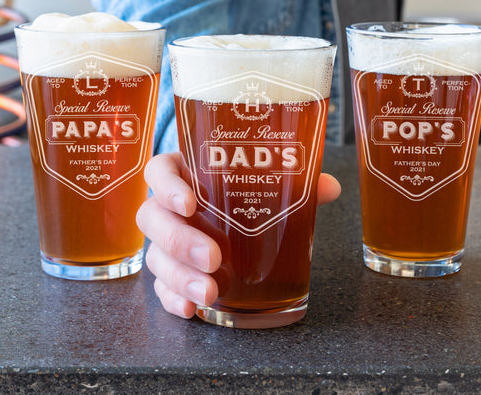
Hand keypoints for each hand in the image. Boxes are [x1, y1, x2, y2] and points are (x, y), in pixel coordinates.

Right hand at [137, 152, 341, 318]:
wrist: (232, 221)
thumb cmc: (244, 195)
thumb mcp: (266, 184)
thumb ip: (293, 183)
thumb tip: (328, 187)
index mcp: (186, 175)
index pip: (159, 171)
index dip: (167, 186)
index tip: (190, 203)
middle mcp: (169, 208)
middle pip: (151, 218)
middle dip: (180, 240)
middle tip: (214, 257)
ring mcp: (166, 242)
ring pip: (155, 256)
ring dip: (179, 276)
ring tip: (211, 292)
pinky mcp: (169, 271)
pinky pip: (160, 286)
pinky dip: (173, 298)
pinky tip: (191, 309)